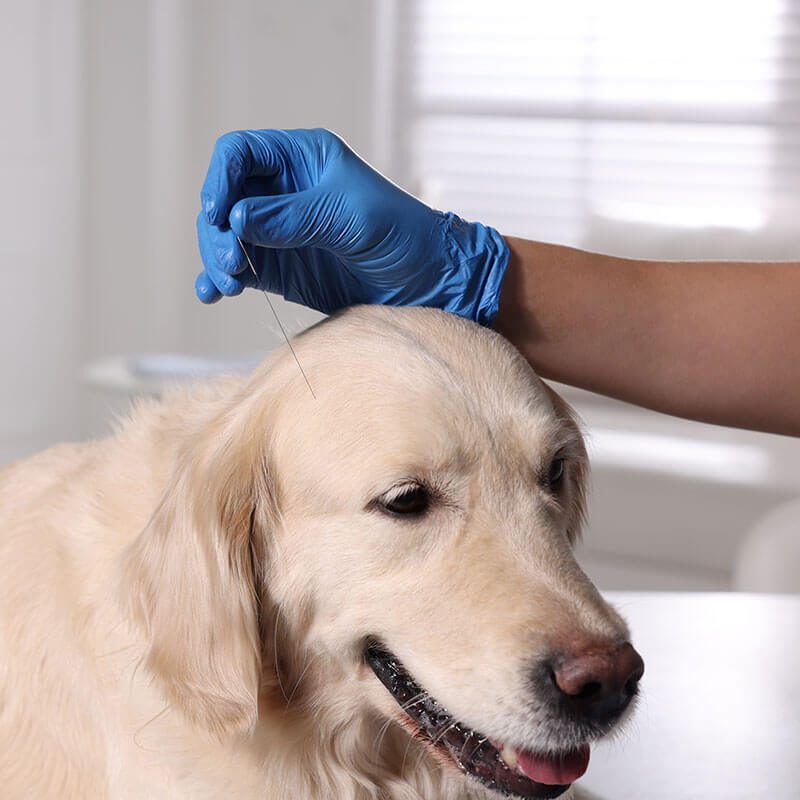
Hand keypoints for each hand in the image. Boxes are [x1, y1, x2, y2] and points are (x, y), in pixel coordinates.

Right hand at [196, 128, 508, 324]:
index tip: (218, 214)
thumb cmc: (399, 234)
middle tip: (231, 263)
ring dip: (217, 258)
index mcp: (302, 158)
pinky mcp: (280, 267)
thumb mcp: (346, 217)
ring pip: (226, 236)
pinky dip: (221, 279)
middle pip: (224, 198)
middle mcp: (284, 190)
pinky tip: (212, 294)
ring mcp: (279, 231)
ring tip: (227, 286)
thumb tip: (234, 218)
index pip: (240, 154)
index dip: (219, 179)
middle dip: (217, 230)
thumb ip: (290, 217)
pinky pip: (240, 268)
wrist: (426, 281)